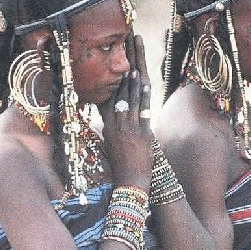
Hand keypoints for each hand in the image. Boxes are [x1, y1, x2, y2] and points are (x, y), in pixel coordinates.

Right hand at [98, 33, 152, 190]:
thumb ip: (107, 134)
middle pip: (118, 101)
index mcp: (107, 130)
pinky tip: (146, 87)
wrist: (130, 181)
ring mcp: (129, 130)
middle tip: (124, 68)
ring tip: (134, 72)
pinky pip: (143, 112)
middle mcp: (116, 128)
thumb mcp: (109, 148)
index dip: (110, 90)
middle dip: (121, 83)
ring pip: (129, 103)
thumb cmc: (120, 166)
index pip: (107, 105)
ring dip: (132, 86)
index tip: (111, 78)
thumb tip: (104, 124)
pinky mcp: (142, 134)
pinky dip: (144, 98)